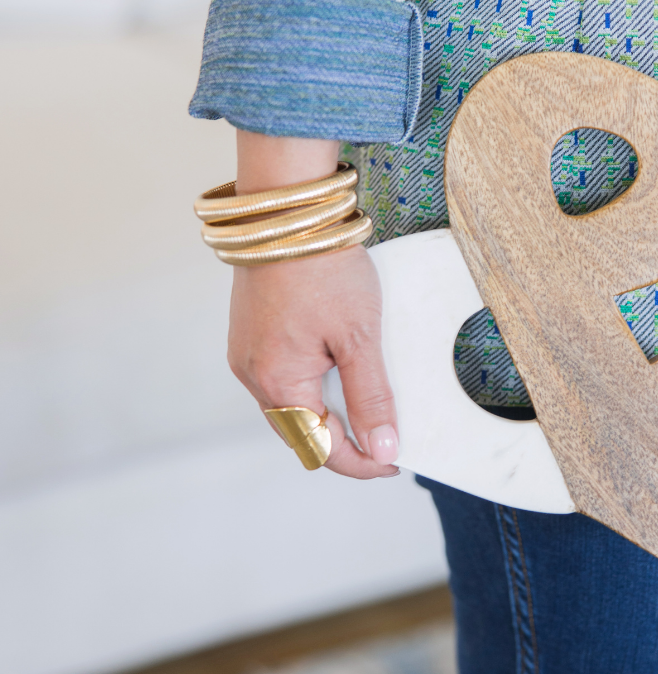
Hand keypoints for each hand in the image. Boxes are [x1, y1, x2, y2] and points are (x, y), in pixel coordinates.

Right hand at [228, 245, 399, 477]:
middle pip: (301, 433)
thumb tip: (382, 446)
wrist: (288, 212)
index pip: (320, 447)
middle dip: (344, 442)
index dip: (360, 461)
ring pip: (290, 406)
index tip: (395, 460)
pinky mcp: (252, 335)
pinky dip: (313, 387)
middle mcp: (253, 374)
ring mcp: (247, 354)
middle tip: (387, 438)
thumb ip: (371, 397)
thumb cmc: (322, 267)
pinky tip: (341, 375)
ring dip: (327, 414)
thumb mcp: (359, 336)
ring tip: (369, 408)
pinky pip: (283, 377)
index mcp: (277, 382)